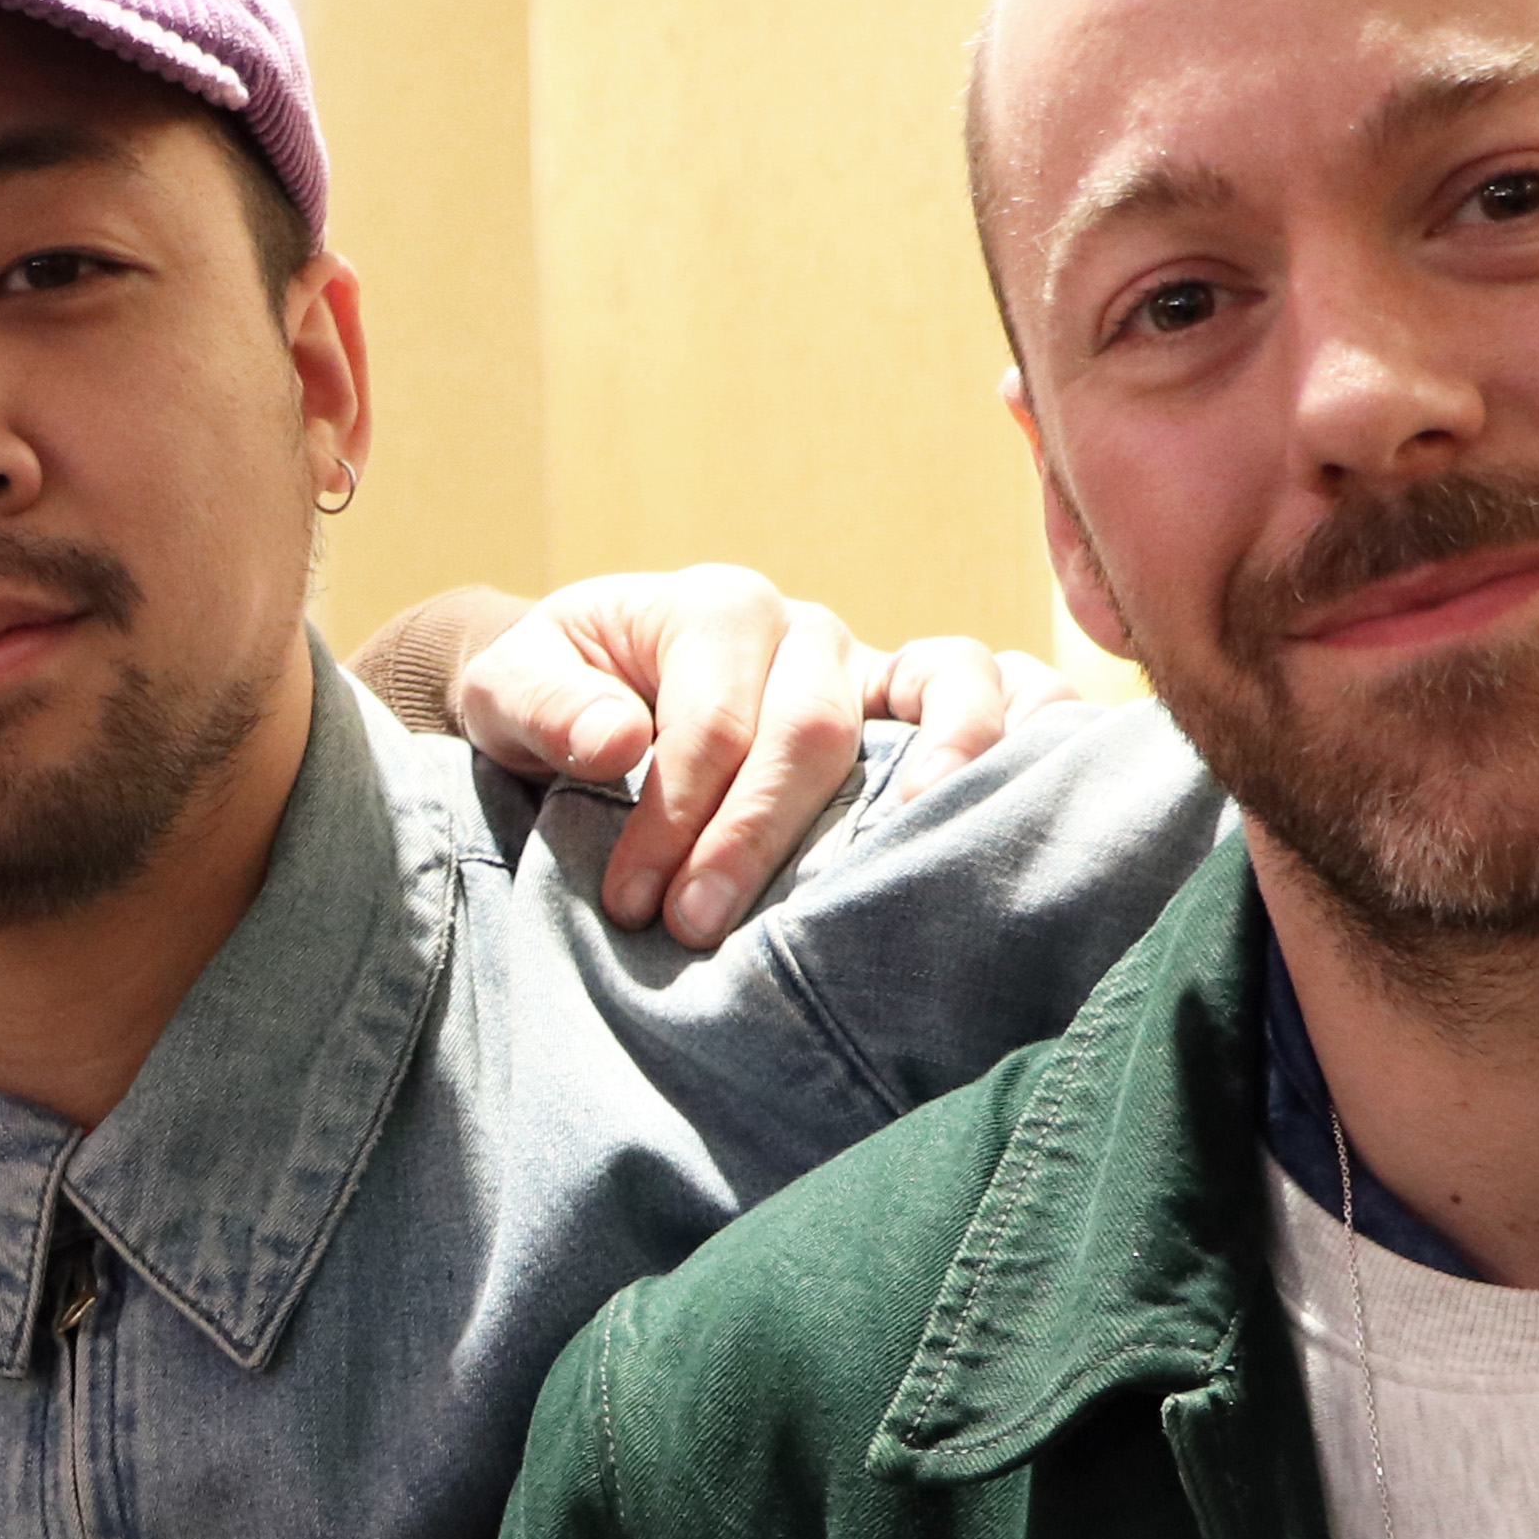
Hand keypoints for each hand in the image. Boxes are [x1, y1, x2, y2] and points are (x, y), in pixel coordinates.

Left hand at [446, 568, 1080, 948]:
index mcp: (713, 607)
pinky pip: (1005, 688)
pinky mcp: (913, 707)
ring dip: (927, 777)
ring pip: (938, 691)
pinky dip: (1030, 727)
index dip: (676, 816)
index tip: (638, 904)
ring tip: (893, 860)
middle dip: (755, 838)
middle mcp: (806, 628)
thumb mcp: (508, 691)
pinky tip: (1012, 797)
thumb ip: (544, 708)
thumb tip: (618, 745)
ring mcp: (870, 664)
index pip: (715, 720)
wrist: (586, 689)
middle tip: (698, 930)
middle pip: (812, 729)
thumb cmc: (554, 697)